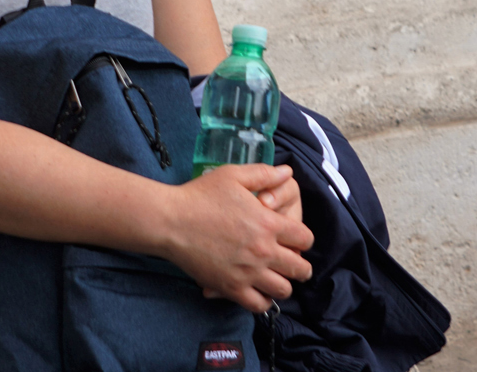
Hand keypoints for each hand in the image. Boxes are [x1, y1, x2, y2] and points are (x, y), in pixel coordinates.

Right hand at [160, 163, 313, 311]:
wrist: (171, 221)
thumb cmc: (201, 195)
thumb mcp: (234, 175)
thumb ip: (264, 173)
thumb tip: (288, 171)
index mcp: (269, 223)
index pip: (305, 238)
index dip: (304, 239)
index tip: (296, 240)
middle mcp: (263, 251)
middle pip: (300, 268)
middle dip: (301, 266)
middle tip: (294, 264)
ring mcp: (247, 273)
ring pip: (283, 290)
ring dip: (284, 284)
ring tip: (276, 279)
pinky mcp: (230, 288)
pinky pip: (259, 305)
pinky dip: (263, 301)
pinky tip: (259, 292)